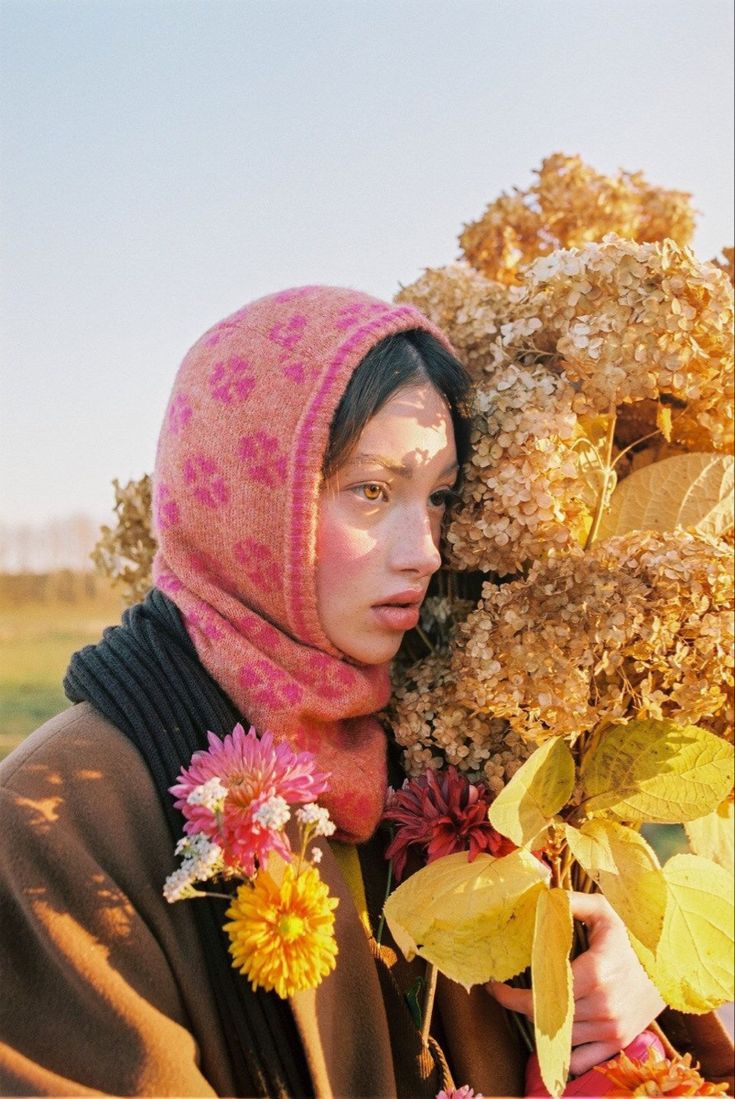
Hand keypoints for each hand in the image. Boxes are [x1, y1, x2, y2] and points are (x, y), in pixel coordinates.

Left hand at [487, 891, 665, 1075]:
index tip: (494, 986)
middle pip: (546, 1017)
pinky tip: (553, 1032)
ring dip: (539, 1024)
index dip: (511, 995)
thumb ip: (572, 903)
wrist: (673, 965)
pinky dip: (562, 1051)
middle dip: (520, 1006)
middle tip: (504, 993)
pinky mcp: (618, 1042)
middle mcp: (603, 1006)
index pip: (542, 994)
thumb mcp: (605, 912)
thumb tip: (543, 897)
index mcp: (596, 973)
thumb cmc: (634, 936)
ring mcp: (612, 1029)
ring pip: (560, 1038)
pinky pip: (580, 1060)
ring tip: (528, 1005)